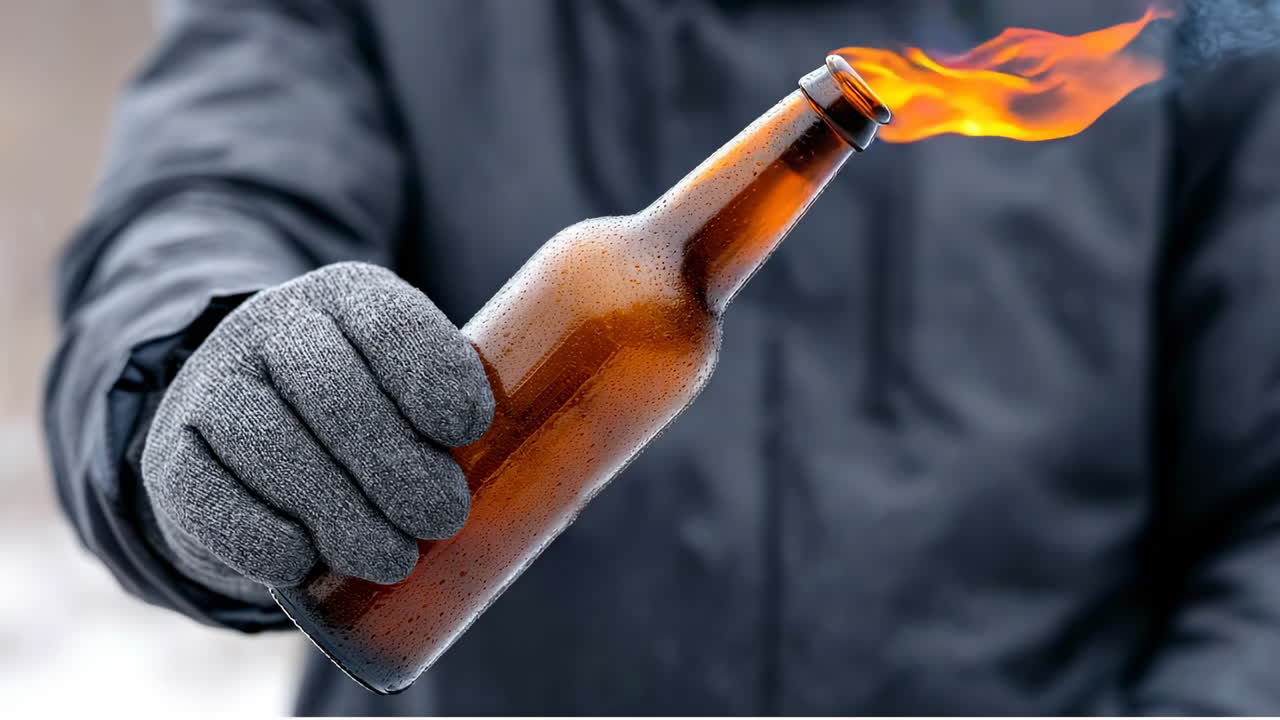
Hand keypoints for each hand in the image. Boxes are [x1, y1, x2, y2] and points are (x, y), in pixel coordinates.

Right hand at [141, 262, 493, 586]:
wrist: (247, 422)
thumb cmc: (367, 410)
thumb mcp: (410, 383)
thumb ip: (458, 414)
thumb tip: (537, 486)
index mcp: (349, 297)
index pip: (390, 322)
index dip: (432, 374)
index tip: (469, 430)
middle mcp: (272, 325)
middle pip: (334, 392)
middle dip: (397, 465)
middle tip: (443, 518)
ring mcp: (213, 384)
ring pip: (273, 447)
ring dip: (339, 513)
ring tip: (391, 558)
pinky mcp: (170, 455)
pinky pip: (210, 497)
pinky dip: (262, 537)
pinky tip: (301, 562)